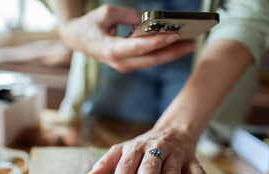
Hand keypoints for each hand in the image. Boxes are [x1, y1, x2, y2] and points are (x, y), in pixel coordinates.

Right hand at [59, 5, 195, 71]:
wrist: (76, 39)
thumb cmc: (90, 25)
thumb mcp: (106, 13)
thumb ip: (128, 15)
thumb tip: (147, 21)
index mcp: (110, 50)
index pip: (137, 48)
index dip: (156, 43)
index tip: (173, 36)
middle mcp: (118, 62)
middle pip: (150, 60)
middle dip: (172, 52)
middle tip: (192, 43)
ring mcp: (123, 66)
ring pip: (151, 63)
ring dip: (170, 55)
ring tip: (189, 45)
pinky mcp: (128, 64)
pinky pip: (148, 61)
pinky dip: (162, 54)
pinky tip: (175, 47)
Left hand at [82, 125, 212, 173]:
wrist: (172, 130)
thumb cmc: (142, 147)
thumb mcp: (121, 153)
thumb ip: (104, 167)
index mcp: (134, 149)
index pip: (125, 166)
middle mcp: (154, 149)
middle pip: (149, 166)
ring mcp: (174, 153)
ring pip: (172, 170)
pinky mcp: (191, 159)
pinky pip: (199, 173)